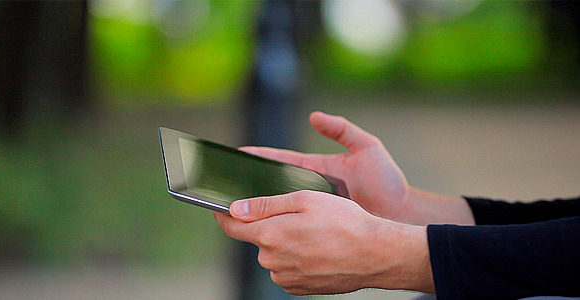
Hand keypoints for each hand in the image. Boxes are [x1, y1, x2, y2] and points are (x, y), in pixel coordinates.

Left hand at [213, 191, 433, 294]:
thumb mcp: (305, 200)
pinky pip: (287, 269)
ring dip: (284, 243)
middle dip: (268, 226)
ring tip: (314, 234)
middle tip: (297, 215)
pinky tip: (317, 249)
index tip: (221, 208)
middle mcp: (272, 261)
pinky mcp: (299, 288)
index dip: (224, 214)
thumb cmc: (344, 222)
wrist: (375, 254)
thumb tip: (235, 208)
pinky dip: (296, 258)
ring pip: (273, 254)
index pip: (231, 226)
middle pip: (257, 239)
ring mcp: (286, 277)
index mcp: (270, 235)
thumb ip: (265, 204)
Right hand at [240, 111, 409, 220]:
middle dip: (251, 182)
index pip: (282, 159)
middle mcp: (312, 189)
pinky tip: (261, 229)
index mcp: (317, 168)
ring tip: (234, 206)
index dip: (260, 155)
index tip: (238, 152)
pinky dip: (277, 226)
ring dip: (259, 206)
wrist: (402, 214)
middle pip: (275, 184)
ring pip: (280, 207)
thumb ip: (343, 129)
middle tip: (225, 181)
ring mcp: (315, 210)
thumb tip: (314, 117)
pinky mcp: (319, 228)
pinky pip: (294, 227)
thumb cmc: (388, 181)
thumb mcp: (367, 147)